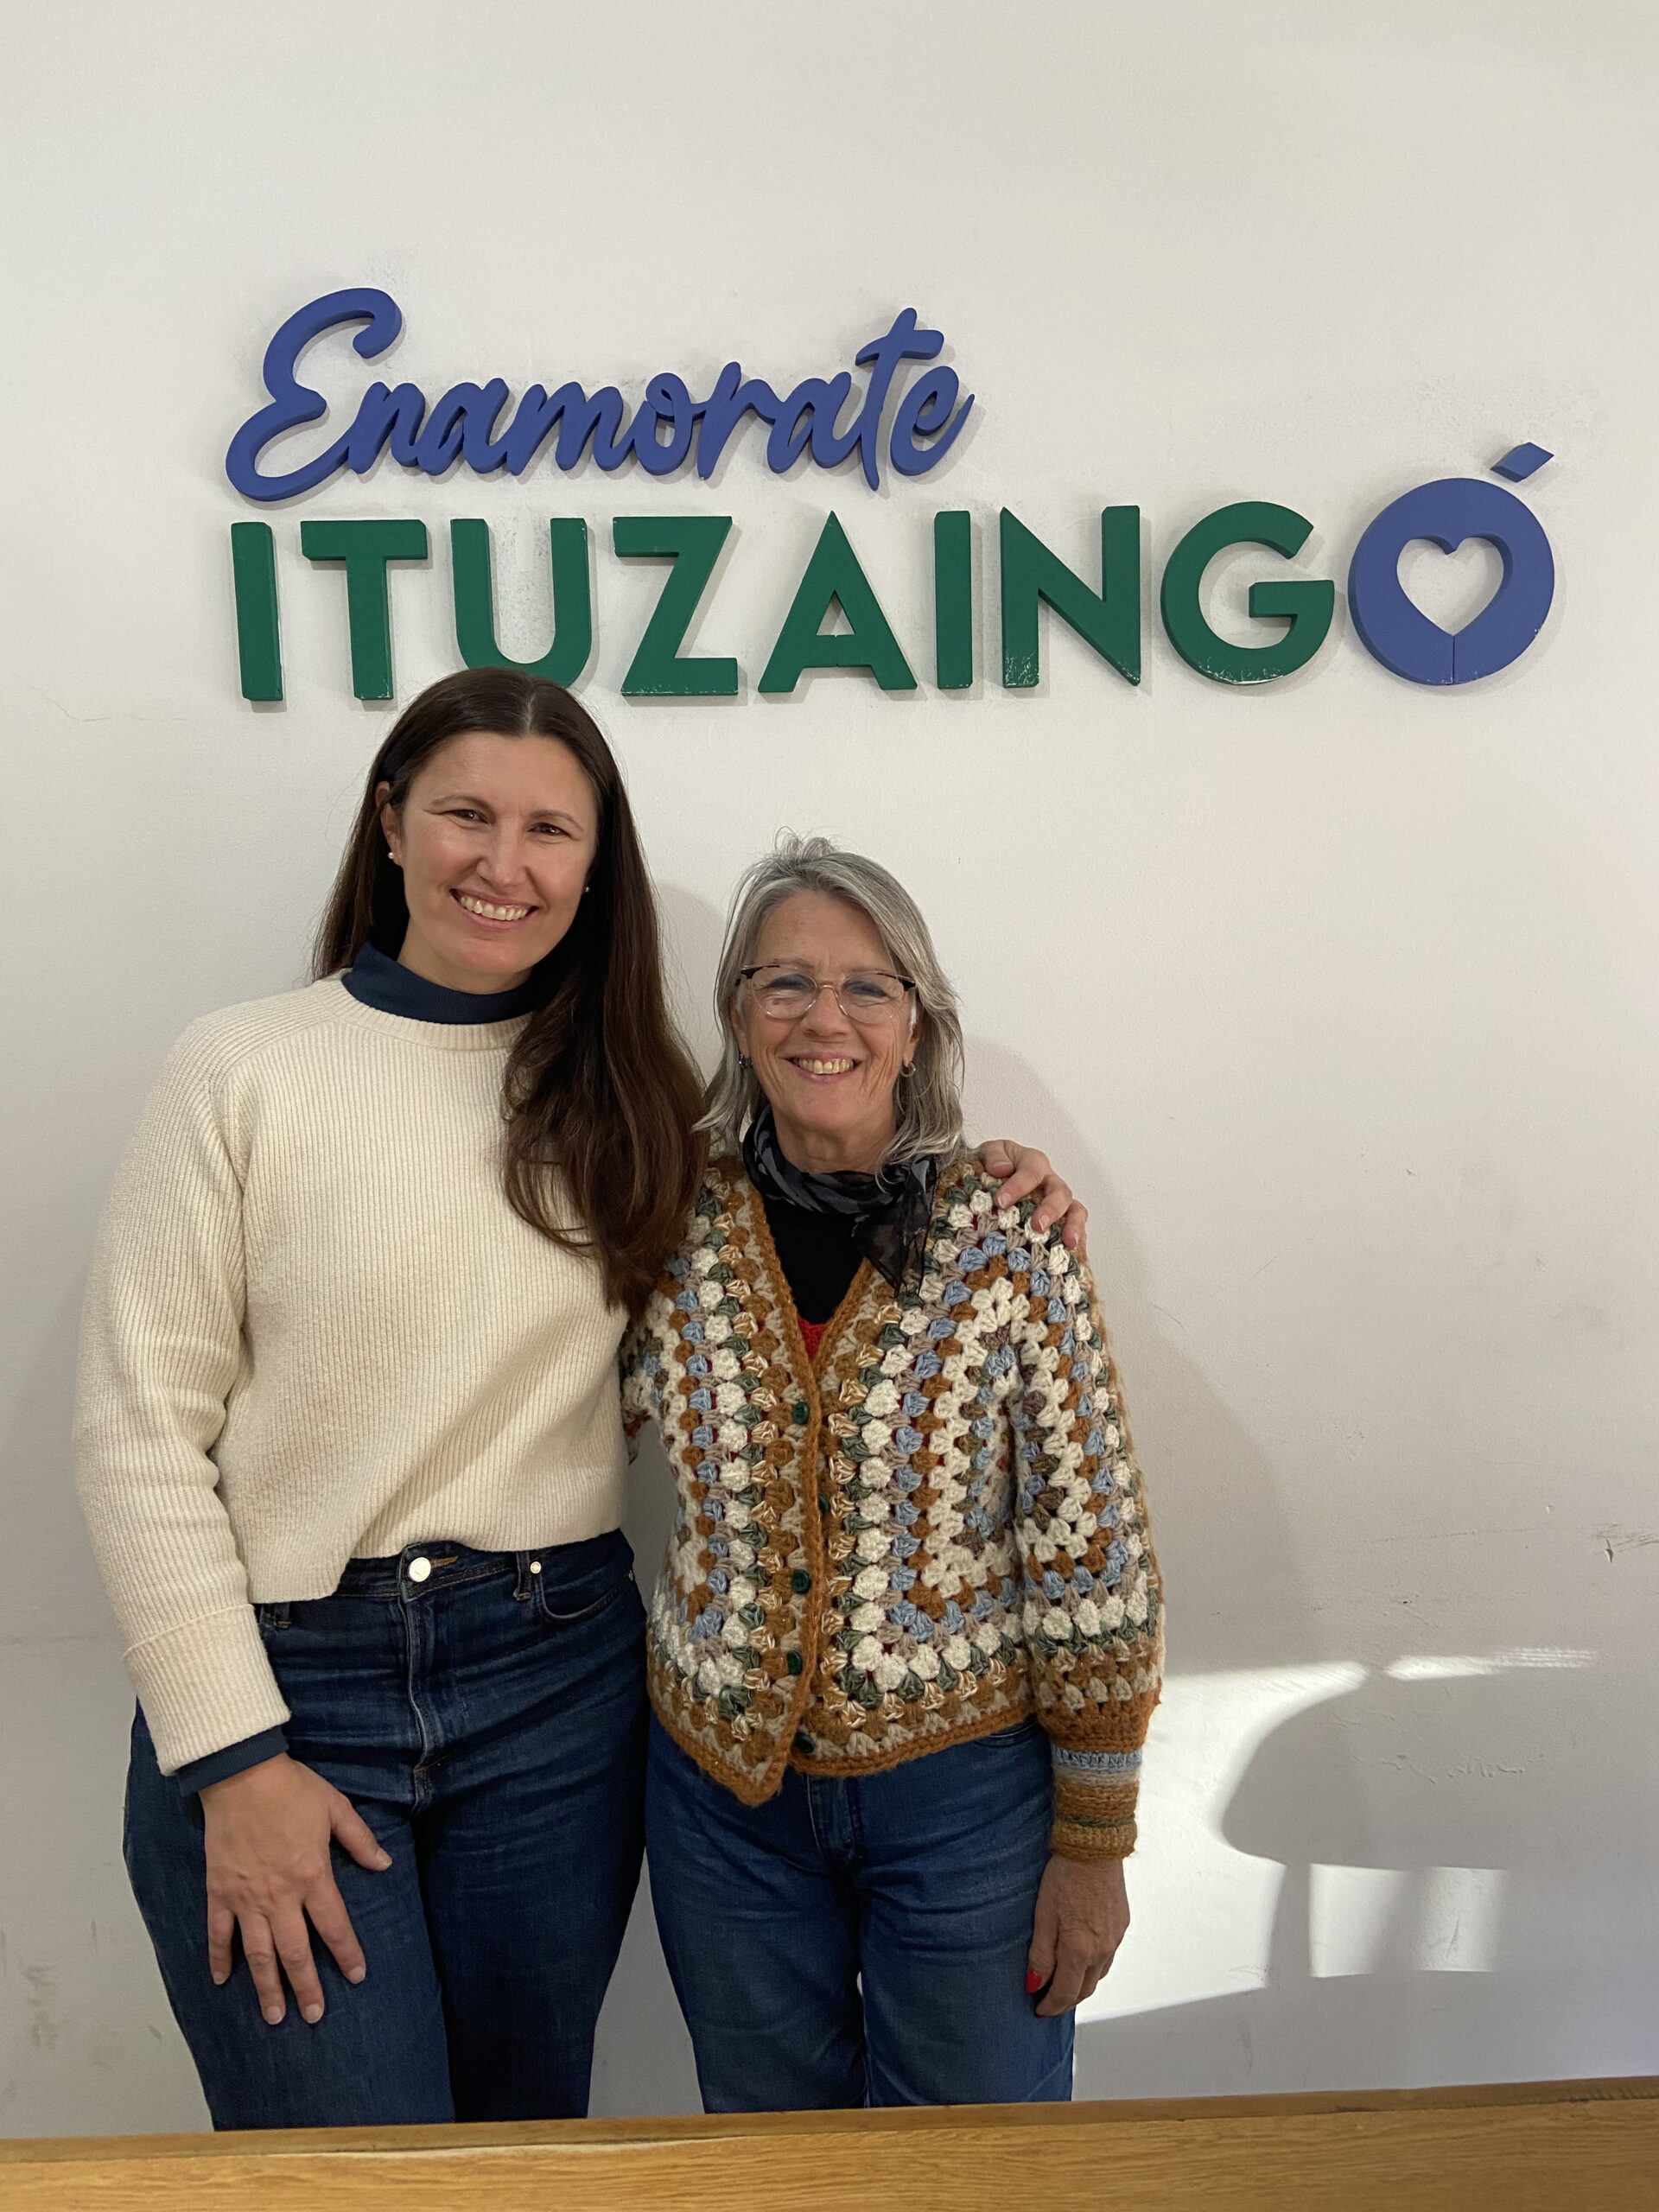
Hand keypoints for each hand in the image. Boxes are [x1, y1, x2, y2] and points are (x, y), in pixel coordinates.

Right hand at [200, 1753, 390, 2025]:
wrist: (241, 1775)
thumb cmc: (292, 1789)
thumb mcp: (336, 1808)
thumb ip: (360, 1840)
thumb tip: (384, 1864)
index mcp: (312, 1876)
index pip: (334, 1926)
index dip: (346, 1953)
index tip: (356, 1976)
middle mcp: (280, 1896)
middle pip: (295, 1952)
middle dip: (306, 1987)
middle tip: (313, 2016)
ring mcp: (246, 1898)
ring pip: (258, 1953)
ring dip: (266, 1987)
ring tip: (274, 2016)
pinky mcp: (219, 1892)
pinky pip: (218, 1933)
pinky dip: (218, 1958)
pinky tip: (220, 1981)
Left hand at [977, 1141, 1088, 1257]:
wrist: (990, 1175)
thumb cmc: (993, 1164)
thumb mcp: (988, 1151)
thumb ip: (994, 1156)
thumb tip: (1001, 1169)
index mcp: (1033, 1163)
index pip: (1031, 1172)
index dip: (1018, 1186)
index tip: (1001, 1201)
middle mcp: (1050, 1182)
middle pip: (1060, 1193)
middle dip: (1050, 1210)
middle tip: (1037, 1226)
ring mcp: (1058, 1203)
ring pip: (1075, 1211)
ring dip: (1074, 1226)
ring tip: (1069, 1243)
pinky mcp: (1061, 1221)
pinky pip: (1076, 1231)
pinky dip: (1079, 1245)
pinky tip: (1077, 1259)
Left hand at [1026, 1853, 1128, 2015]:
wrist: (1095, 1847)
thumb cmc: (1065, 1875)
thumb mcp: (1043, 1914)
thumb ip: (1040, 1953)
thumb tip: (1035, 1984)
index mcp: (1080, 1950)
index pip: (1065, 1993)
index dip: (1050, 2006)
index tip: (1039, 2010)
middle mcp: (1102, 1950)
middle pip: (1084, 1990)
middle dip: (1066, 2000)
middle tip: (1048, 2001)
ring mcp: (1115, 1938)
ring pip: (1098, 1975)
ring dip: (1081, 1984)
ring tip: (1063, 1982)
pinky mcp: (1122, 1925)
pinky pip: (1108, 1956)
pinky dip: (1094, 1966)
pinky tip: (1083, 1958)